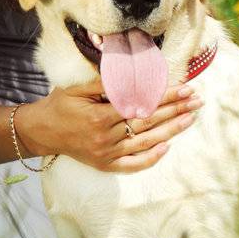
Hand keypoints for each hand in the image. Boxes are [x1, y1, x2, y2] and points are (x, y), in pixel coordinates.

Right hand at [21, 81, 201, 172]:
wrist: (41, 132)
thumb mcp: (77, 88)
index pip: (140, 105)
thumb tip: (132, 73)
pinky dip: (150, 158)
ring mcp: (106, 154)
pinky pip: (132, 165)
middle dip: (175, 110)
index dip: (164, 96)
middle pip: (148, 123)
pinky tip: (167, 147)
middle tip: (197, 101)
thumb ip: (104, 83)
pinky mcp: (105, 165)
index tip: (185, 88)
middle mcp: (105, 138)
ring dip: (171, 131)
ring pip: (145, 143)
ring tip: (191, 118)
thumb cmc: (60, 105)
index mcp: (99, 116)